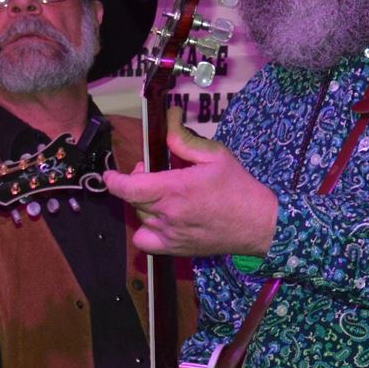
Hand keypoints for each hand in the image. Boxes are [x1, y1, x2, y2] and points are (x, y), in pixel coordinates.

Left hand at [101, 120, 277, 258]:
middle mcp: (168, 214)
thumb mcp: (215, 154)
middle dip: (135, 184)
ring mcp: (170, 235)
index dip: (114, 180)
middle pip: (134, 200)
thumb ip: (184, 139)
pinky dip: (145, 231)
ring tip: (162, 196)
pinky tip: (159, 221)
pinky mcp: (175, 249)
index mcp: (175, 188)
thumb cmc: (237, 187)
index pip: (129, 188)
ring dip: (144, 204)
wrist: (257, 223)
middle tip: (151, 174)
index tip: (110, 175)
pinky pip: (145, 242)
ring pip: (141, 218)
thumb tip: (168, 118)